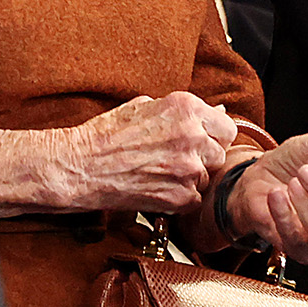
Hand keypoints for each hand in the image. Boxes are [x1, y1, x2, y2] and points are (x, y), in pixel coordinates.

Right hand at [59, 92, 237, 213]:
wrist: (81, 167)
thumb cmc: (107, 135)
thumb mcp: (146, 107)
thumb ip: (185, 111)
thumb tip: (216, 111)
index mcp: (186, 107)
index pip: (226, 125)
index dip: (214, 135)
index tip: (204, 140)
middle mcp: (192, 135)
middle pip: (220, 152)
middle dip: (204, 157)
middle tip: (179, 159)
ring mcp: (187, 168)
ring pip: (207, 177)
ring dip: (192, 178)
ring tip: (163, 173)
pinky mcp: (178, 197)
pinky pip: (194, 200)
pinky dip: (181, 198)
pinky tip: (160, 188)